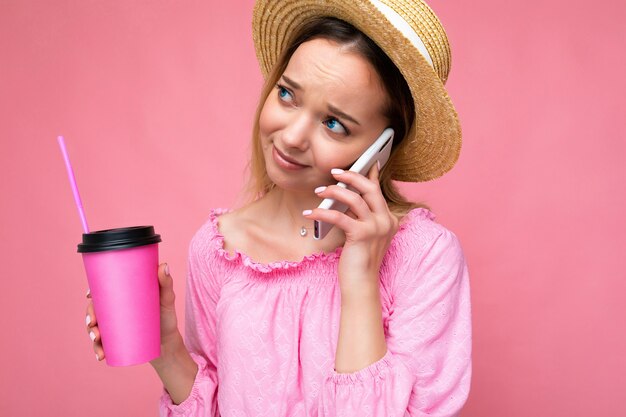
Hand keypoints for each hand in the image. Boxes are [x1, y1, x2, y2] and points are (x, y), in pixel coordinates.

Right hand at [85, 263, 181, 362]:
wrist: (168, 344)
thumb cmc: (166, 318)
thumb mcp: (167, 300)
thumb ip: (166, 283)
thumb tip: (163, 265)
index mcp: (123, 297)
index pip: (103, 291)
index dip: (92, 292)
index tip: (89, 296)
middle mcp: (115, 311)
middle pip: (95, 310)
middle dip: (89, 317)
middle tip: (93, 324)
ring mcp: (114, 326)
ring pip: (95, 328)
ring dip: (91, 334)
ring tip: (97, 341)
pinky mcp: (116, 340)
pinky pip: (102, 345)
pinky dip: (98, 350)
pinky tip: (99, 355)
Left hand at [303, 162, 398, 288]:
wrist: (361, 285)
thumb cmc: (359, 262)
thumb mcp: (364, 235)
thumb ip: (361, 217)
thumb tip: (347, 198)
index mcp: (388, 220)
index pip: (378, 191)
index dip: (370, 175)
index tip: (366, 162)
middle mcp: (385, 221)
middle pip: (370, 188)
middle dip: (351, 176)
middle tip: (334, 172)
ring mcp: (376, 228)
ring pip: (354, 198)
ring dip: (334, 192)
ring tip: (319, 192)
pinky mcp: (362, 235)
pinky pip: (339, 216)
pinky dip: (322, 213)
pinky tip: (310, 213)